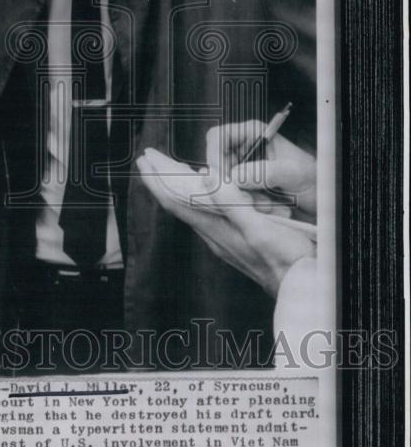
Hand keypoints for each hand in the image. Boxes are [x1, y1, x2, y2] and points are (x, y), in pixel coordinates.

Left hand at [137, 149, 315, 297]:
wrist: (301, 289)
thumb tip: (206, 178)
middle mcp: (213, 235)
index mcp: (216, 229)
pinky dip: (197, 196)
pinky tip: (204, 191)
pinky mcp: (233, 242)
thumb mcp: (260, 228)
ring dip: (176, 186)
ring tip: (168, 169)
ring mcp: (222, 240)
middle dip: (161, 179)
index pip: (176, 200)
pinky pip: (205, 214)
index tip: (145, 159)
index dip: (158, 179)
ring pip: (190, 208)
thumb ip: (232, 204)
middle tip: (147, 157)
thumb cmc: (285, 259)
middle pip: (178, 203)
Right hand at [205, 121, 316, 220]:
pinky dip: (246, 207)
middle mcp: (244, 151)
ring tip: (266, 204)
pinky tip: (266, 208)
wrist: (323, 200)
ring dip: (241, 198)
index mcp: (253, 134)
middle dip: (230, 184)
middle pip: (216, 164)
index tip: (222, 178)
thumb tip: (235, 176)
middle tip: (246, 198)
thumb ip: (266, 172)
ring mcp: (242, 171)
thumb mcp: (294, 173)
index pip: (218, 137)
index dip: (214, 156)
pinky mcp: (244, 190)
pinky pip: (233, 199)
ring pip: (223, 185)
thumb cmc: (314, 179)